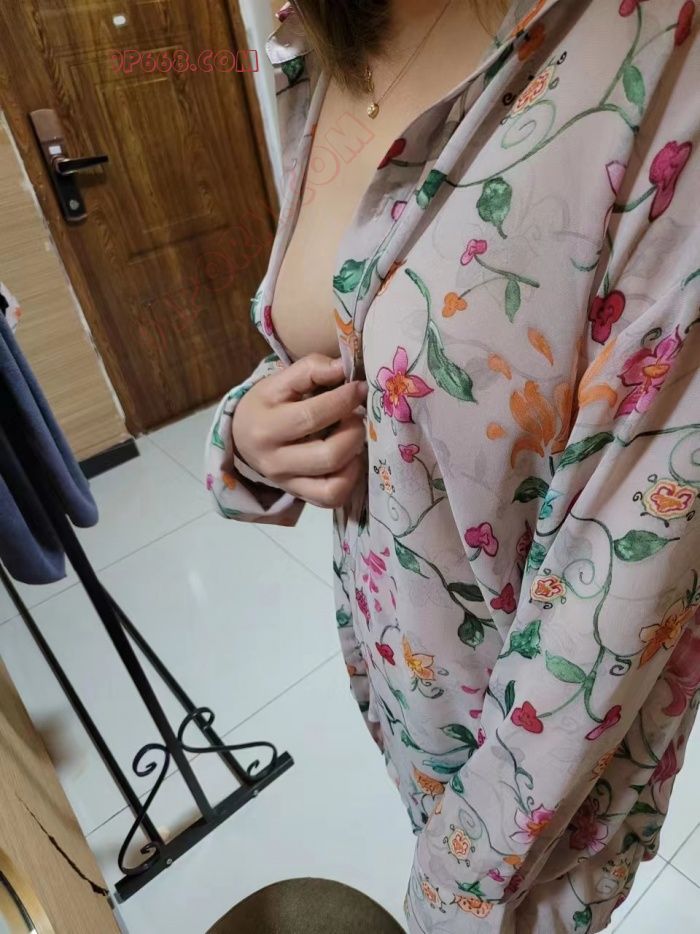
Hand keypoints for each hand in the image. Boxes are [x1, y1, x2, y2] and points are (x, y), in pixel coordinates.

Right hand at [232, 354, 367, 508]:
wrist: (243, 437)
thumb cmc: (267, 404)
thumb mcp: (279, 381)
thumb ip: (311, 369)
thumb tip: (343, 368)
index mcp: (265, 427)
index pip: (311, 416)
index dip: (343, 400)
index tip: (358, 387)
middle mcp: (274, 462)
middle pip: (328, 454)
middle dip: (353, 431)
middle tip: (356, 415)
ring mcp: (288, 484)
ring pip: (334, 484)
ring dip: (354, 455)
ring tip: (352, 435)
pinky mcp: (301, 496)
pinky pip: (333, 497)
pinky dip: (350, 478)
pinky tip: (349, 458)